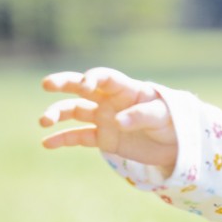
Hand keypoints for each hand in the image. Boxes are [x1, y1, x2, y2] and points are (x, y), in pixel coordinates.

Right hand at [40, 67, 177, 170]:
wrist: (177, 144)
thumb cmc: (173, 122)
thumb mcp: (163, 116)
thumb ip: (141, 116)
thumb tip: (117, 122)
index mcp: (126, 89)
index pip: (105, 78)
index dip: (92, 78)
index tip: (85, 85)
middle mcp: (110, 101)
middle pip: (82, 88)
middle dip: (63, 83)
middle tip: (47, 84)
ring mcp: (104, 118)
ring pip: (75, 111)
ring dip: (57, 113)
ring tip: (43, 121)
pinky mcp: (103, 138)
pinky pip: (79, 136)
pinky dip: (62, 139)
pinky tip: (47, 143)